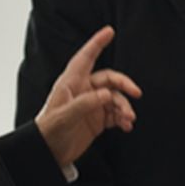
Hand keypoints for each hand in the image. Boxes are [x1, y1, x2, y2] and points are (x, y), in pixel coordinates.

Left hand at [35, 26, 140, 170]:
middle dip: (124, 85)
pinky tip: (126, 125)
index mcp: (71, 83)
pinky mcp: (97, 120)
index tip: (109, 31)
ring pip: (115, 98)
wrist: (48, 153)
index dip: (97, 43)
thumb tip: (107, 95)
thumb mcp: (65, 116)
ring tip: (128, 118)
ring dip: (125, 107)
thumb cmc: (49, 131)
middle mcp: (83, 91)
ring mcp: (92, 105)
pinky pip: (115, 114)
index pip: (86, 58)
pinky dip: (123, 119)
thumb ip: (86, 104)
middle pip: (109, 80)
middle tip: (136, 93)